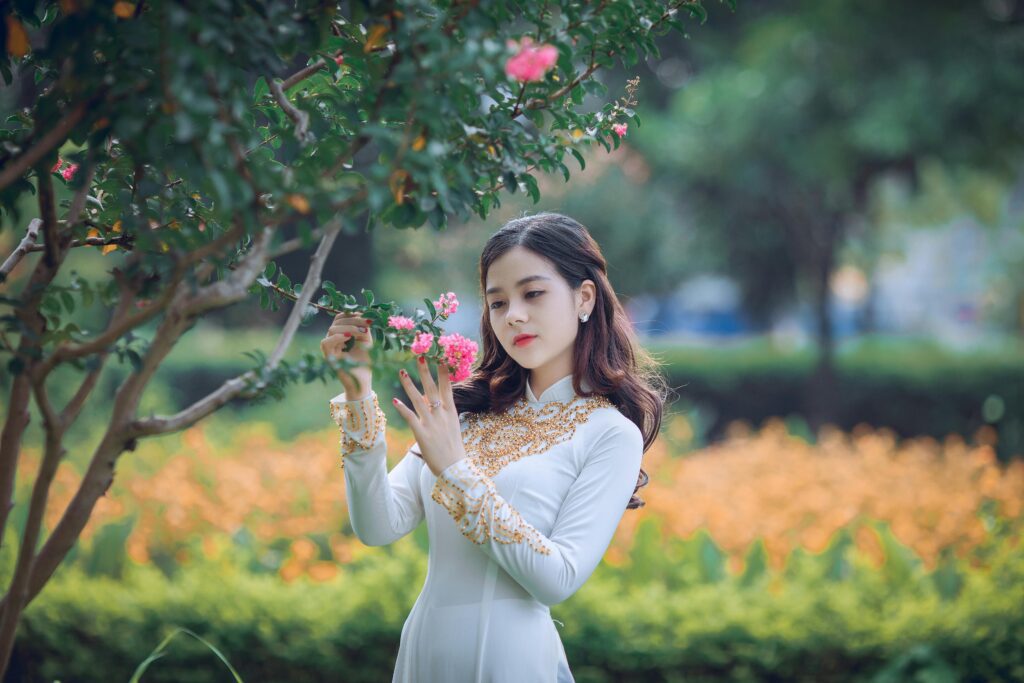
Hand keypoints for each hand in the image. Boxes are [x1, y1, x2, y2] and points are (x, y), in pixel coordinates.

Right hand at [321, 312, 373, 396]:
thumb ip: (364, 327)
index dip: (352, 314)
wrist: (364, 381)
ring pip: (332, 330)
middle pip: (336, 321)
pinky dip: (338, 337)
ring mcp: (329, 349)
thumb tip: (363, 314)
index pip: (341, 318)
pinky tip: (350, 337)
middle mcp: (333, 339)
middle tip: (367, 324)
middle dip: (353, 319)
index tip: (366, 316)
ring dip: (349, 327)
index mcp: (341, 334)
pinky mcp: (328, 357)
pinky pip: (326, 342)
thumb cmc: (366, 362)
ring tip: (362, 332)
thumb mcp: (366, 340)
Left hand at [391, 356, 466, 476]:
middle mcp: (441, 415)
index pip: (447, 388)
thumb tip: (436, 403)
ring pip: (418, 400)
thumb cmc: (453, 449)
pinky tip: (395, 399)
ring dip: (409, 385)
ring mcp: (431, 424)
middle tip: (420, 357)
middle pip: (432, 389)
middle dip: (425, 372)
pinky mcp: (422, 434)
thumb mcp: (453, 427)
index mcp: (451, 412)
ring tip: (402, 372)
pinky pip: (410, 418)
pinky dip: (402, 408)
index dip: (443, 373)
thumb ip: (444, 414)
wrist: (455, 468)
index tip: (440, 358)